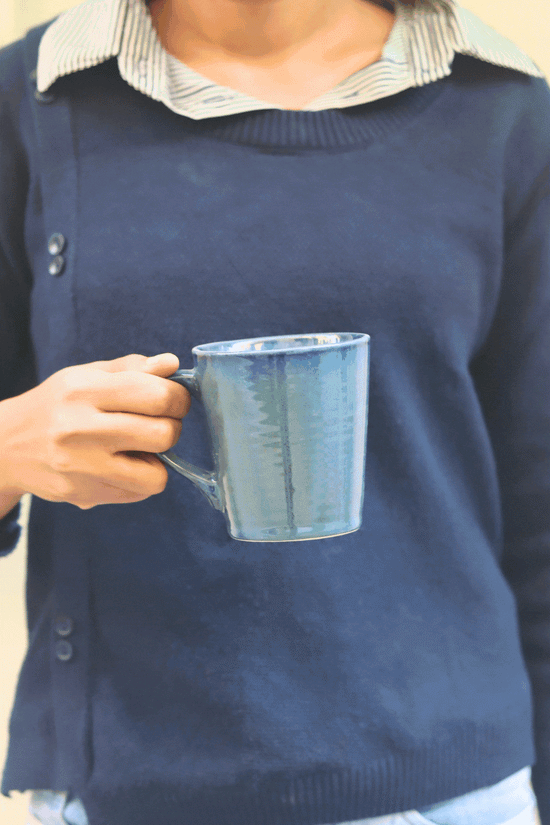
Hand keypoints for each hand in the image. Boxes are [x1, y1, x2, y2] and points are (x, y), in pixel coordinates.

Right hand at [0, 353, 189, 508]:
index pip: (158, 395)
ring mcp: (81, 467)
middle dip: (172, 427)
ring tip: (140, 449)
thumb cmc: (58, 405)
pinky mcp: (82, 494)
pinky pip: (139, 493)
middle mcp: (81, 429)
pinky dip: (140, 479)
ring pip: (157, 475)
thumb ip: (132, 368)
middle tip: (159, 424)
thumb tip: (172, 364)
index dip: (178, 398)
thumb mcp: (87, 376)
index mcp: (84, 390)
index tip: (174, 400)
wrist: (7, 446)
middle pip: (164, 435)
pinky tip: (121, 465)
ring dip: (158, 461)